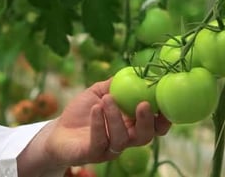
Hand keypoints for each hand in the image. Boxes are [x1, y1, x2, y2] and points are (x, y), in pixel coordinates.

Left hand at [17, 79, 170, 176]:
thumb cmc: (83, 111)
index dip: (164, 119)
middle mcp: (125, 139)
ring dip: (116, 117)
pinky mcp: (92, 154)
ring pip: (122, 139)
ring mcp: (109, 149)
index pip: (155, 126)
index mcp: (132, 125)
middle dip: (147, 121)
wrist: (58, 131)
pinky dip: (99, 123)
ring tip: (107, 99)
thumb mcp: (101, 92)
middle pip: (145, 137)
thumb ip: (117, 84)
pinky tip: (95, 108)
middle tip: (143, 103)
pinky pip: (100, 141)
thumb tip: (134, 69)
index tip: (165, 103)